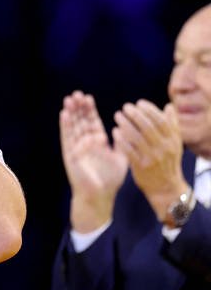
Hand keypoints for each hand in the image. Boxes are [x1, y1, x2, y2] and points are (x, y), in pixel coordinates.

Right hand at [59, 90, 127, 231]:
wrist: (99, 195)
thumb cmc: (110, 179)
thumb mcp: (121, 158)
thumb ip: (123, 143)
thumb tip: (126, 128)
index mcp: (98, 142)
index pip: (92, 122)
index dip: (89, 110)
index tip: (87, 98)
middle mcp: (85, 143)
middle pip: (81, 121)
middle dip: (79, 108)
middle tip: (77, 94)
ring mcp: (77, 147)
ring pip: (73, 126)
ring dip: (71, 113)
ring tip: (69, 99)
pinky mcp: (70, 154)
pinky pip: (67, 137)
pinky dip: (65, 126)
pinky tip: (64, 114)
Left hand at [112, 100, 187, 220]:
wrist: (165, 186)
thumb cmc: (167, 160)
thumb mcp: (174, 144)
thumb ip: (172, 125)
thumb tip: (168, 106)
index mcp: (173, 140)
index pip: (161, 121)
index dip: (149, 110)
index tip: (139, 103)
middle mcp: (164, 148)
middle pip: (148, 127)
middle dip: (135, 115)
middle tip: (125, 107)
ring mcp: (152, 158)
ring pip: (137, 137)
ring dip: (125, 124)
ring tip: (117, 116)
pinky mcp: (141, 166)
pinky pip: (129, 150)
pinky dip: (121, 139)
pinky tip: (115, 131)